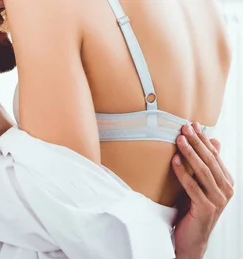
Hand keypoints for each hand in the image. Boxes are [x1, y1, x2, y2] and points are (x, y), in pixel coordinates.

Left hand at [172, 123, 234, 258]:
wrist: (191, 238)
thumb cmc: (192, 209)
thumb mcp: (200, 184)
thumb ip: (205, 166)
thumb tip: (213, 140)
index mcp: (226, 181)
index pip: (215, 155)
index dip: (204, 139)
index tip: (193, 124)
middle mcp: (226, 189)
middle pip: (210, 160)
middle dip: (197, 142)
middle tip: (185, 127)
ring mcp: (218, 199)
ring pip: (203, 171)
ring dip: (190, 153)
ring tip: (178, 140)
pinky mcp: (206, 208)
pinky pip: (192, 186)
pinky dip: (183, 173)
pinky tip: (174, 161)